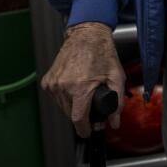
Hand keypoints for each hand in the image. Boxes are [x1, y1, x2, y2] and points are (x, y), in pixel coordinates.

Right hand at [41, 22, 125, 137]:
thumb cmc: (102, 53)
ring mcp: (53, 84)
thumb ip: (118, 103)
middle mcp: (63, 86)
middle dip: (82, 117)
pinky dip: (65, 97)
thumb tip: (115, 122)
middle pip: (71, 114)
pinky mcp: (47, 81)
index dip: (84, 129)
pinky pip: (56, 98)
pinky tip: (74, 87)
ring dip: (73, 106)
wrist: (86, 35)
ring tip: (85, 93)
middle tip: (93, 109)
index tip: (88, 132)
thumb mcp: (117, 77)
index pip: (78, 119)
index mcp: (80, 87)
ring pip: (62, 107)